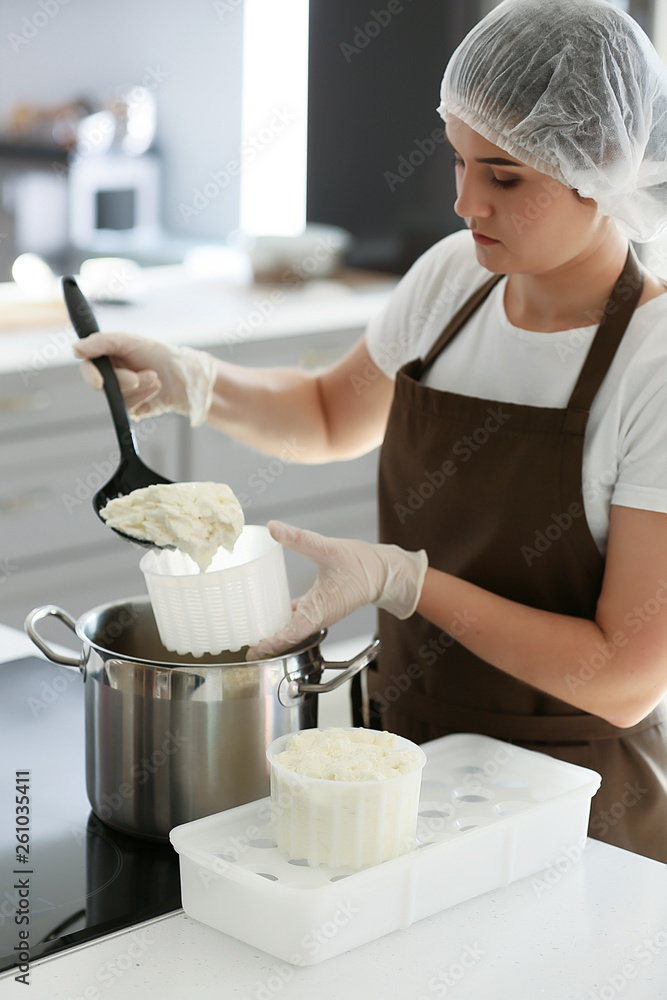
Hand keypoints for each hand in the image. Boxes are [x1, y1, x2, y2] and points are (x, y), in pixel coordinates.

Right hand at [73, 331, 216, 426]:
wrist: (184, 375)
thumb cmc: (157, 354)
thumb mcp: (129, 341)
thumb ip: (101, 342)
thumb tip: (75, 349)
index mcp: (106, 359)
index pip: (88, 367)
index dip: (90, 375)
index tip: (100, 381)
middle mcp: (110, 377)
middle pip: (102, 385)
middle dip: (124, 381)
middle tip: (140, 376)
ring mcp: (121, 394)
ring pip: (117, 398)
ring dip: (139, 388)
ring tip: (154, 377)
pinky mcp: (132, 408)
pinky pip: (129, 408)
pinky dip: (144, 397)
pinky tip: (155, 389)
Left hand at [246, 520, 427, 658]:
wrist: (383, 570)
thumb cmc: (361, 564)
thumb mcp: (327, 548)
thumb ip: (299, 538)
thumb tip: (273, 527)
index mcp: (318, 612)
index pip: (289, 635)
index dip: (269, 645)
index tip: (252, 651)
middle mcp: (317, 617)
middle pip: (287, 637)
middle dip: (267, 643)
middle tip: (244, 646)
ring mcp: (319, 612)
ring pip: (292, 628)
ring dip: (275, 632)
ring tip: (253, 631)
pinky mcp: (321, 604)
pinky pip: (299, 617)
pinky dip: (285, 618)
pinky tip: (271, 609)